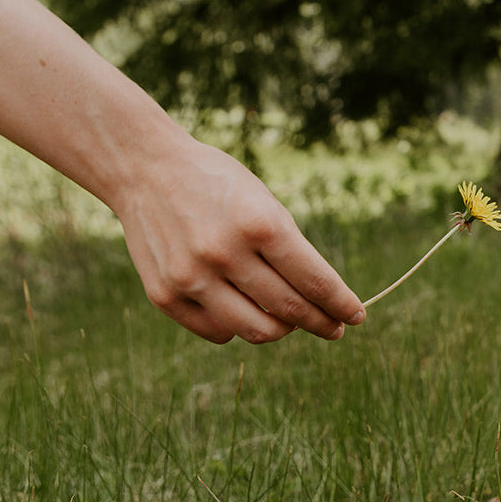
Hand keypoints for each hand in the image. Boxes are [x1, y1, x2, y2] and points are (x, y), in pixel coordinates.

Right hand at [111, 139, 364, 343]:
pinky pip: (219, 332)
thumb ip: (291, 251)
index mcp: (259, 224)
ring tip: (290, 321)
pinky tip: (246, 312)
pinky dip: (239, 328)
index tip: (356, 315)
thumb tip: (322, 301)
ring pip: (256, 330)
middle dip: (321, 323)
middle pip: (289, 310)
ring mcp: (191, 277)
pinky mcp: (165, 295)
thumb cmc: (217, 185)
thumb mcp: (264, 203)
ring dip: (283, 330)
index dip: (341, 304)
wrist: (144, 169)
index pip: (316, 281)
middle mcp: (224, 253)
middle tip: (334, 328)